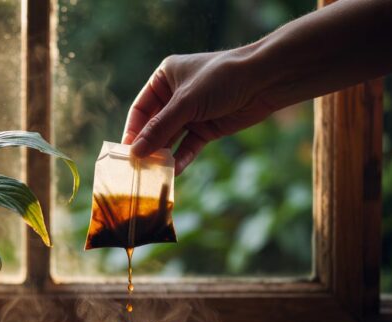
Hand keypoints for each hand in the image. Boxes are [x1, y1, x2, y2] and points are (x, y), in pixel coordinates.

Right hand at [122, 50, 276, 174]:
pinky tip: (176, 171)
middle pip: (155, 126)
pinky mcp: (208, 128)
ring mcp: (192, 113)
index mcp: (165, 78)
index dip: (133, 130)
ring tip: (155, 173)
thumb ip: (159, 129)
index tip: (126, 153)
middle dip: (148, 146)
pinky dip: (182, 157)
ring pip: (172, 138)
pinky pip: (189, 146)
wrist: (265, 80)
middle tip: (138, 168)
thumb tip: (135, 152)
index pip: (140, 109)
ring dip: (164, 154)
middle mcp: (175, 95)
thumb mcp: (185, 103)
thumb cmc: (221, 79)